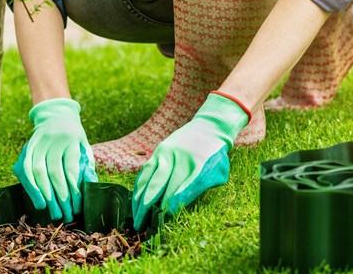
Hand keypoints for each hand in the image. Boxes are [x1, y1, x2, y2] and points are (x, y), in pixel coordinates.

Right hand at [12, 98, 97, 222]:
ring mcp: (37, 143)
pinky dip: (31, 187)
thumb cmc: (74, 137)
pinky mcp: (27, 148)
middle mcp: (52, 141)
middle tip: (64, 215)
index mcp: (71, 140)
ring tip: (52, 212)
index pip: (70, 169)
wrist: (56, 115)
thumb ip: (87, 166)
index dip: (73, 190)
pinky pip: (25, 170)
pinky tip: (39, 201)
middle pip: (54, 173)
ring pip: (37, 172)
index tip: (76, 208)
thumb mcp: (85, 147)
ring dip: (44, 195)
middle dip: (59, 197)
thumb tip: (89, 186)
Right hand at [132, 92, 249, 229]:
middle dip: (148, 208)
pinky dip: (139, 188)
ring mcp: (165, 154)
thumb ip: (200, 188)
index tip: (162, 221)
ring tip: (135, 218)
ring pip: (148, 179)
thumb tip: (177, 206)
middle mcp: (177, 158)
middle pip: (158, 186)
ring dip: (139, 200)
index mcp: (195, 165)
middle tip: (142, 225)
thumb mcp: (217, 173)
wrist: (208, 127)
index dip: (169, 207)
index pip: (178, 191)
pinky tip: (135, 201)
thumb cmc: (215, 156)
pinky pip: (145, 172)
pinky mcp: (158, 152)